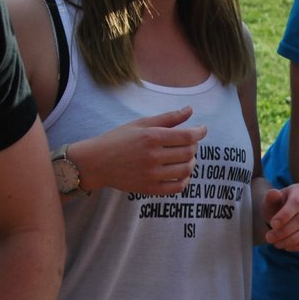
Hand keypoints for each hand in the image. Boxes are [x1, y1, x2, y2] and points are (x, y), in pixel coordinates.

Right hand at [78, 107, 207, 194]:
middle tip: (189, 143)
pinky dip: (184, 181)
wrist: (96, 162)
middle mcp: (153, 156)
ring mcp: (151, 175)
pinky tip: (181, 173)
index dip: (200, 132)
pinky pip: (177, 188)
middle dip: (194, 146)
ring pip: (186, 170)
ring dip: (192, 163)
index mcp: (151, 137)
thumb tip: (190, 110)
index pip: (187, 136)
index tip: (202, 129)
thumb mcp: (141, 123)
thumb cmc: (118, 139)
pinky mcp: (149, 188)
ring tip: (186, 158)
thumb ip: (168, 118)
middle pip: (189, 153)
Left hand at [260, 183, 298, 251]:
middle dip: (285, 231)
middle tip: (270, 238)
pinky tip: (288, 247)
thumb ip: (270, 198)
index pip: (296, 202)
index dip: (284, 215)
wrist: (282, 216)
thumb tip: (274, 193)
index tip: (272, 225)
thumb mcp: (269, 202)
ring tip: (277, 244)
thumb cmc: (276, 207)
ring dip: (292, 240)